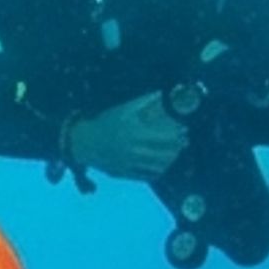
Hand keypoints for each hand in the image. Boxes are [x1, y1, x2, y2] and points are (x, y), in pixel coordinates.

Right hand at [66, 91, 189, 179]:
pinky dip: (159, 171)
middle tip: (184, 141)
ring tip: (176, 152)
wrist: (84, 142)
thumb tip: (163, 93)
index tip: (184, 129)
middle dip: (178, 147)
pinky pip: (148, 176)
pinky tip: (163, 164)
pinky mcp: (126, 173)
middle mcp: (133, 150)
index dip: (178, 133)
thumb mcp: (124, 109)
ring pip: (159, 166)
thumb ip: (145, 101)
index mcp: (135, 132)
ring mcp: (130, 163)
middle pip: (165, 153)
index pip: (166, 137)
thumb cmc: (106, 122)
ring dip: (171, 159)